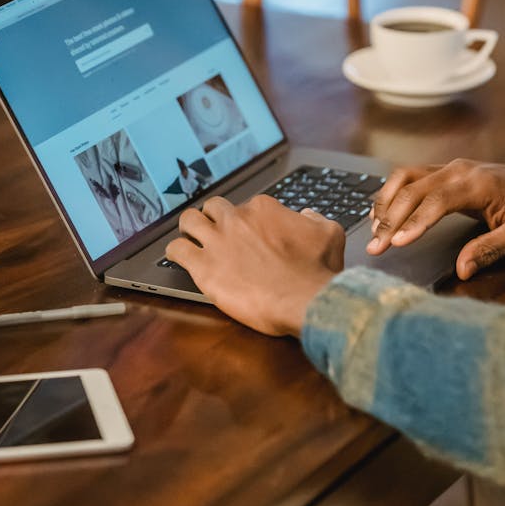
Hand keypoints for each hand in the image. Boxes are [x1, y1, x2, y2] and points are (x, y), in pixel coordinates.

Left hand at [165, 195, 345, 335]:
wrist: (304, 300)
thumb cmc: (316, 271)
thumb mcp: (329, 233)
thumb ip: (314, 219)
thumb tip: (306, 215)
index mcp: (263, 209)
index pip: (245, 206)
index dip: (246, 221)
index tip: (250, 234)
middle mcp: (236, 219)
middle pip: (213, 207)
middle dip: (213, 217)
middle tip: (216, 232)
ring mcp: (217, 241)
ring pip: (188, 220)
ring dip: (189, 228)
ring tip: (191, 238)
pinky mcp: (203, 267)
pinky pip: (176, 250)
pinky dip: (175, 252)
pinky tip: (179, 257)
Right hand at [368, 150, 504, 279]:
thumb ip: (491, 250)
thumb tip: (462, 270)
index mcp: (478, 185)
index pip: (437, 201)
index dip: (415, 222)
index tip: (397, 242)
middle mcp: (458, 171)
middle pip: (413, 188)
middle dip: (391, 219)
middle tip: (375, 247)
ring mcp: (449, 168)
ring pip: (405, 177)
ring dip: (386, 203)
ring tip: (374, 231)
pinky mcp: (444, 171)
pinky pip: (410, 176)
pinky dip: (391, 193)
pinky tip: (381, 213)